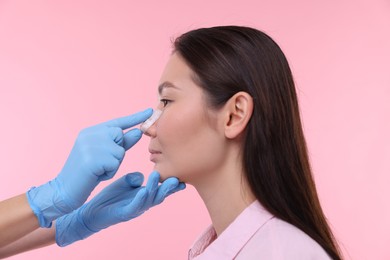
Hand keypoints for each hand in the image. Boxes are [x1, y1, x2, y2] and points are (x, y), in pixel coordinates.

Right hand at [27, 109, 152, 226]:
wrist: (65, 190)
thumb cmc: (88, 173)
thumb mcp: (106, 156)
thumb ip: (122, 144)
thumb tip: (138, 132)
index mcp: (91, 131)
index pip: (118, 122)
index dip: (135, 117)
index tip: (150, 110)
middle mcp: (90, 134)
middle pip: (120, 136)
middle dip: (118, 152)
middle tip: (101, 163)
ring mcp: (89, 145)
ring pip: (119, 151)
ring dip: (114, 164)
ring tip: (98, 170)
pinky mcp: (91, 158)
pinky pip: (115, 163)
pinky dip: (109, 172)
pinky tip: (96, 175)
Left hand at [55, 171, 185, 246]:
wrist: (92, 212)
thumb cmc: (111, 198)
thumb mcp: (125, 183)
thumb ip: (134, 178)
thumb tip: (141, 176)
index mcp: (145, 195)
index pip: (161, 188)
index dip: (172, 184)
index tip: (182, 176)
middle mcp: (143, 203)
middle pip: (160, 195)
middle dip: (169, 188)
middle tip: (177, 178)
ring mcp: (135, 209)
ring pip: (149, 199)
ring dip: (154, 188)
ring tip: (157, 176)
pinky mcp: (125, 214)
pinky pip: (134, 206)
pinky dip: (140, 199)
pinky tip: (143, 191)